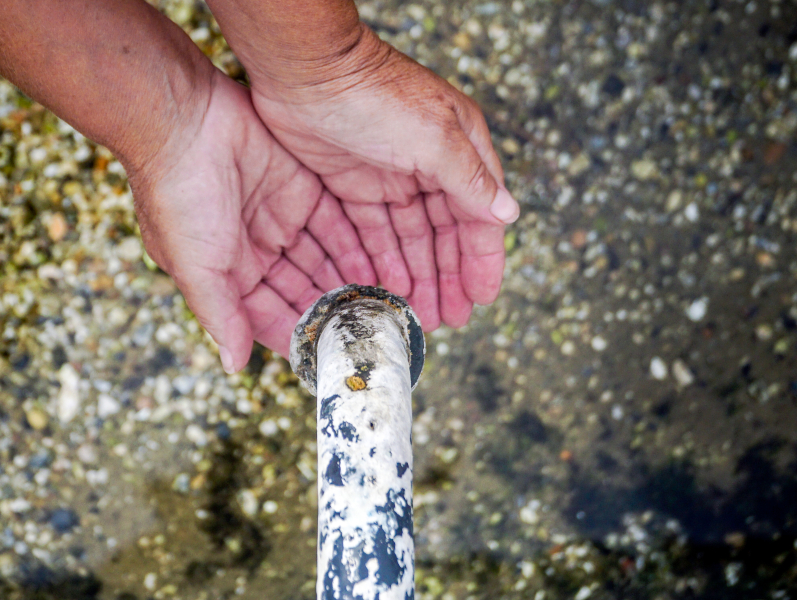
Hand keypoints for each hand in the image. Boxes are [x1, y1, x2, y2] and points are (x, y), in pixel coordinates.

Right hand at [128, 69, 375, 371]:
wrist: (184, 118)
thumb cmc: (178, 196)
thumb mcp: (197, 265)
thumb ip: (221, 316)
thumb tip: (233, 368)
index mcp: (227, 274)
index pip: (270, 317)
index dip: (299, 338)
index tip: (331, 360)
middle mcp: (257, 251)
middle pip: (304, 291)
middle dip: (333, 313)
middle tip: (370, 336)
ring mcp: (282, 219)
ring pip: (326, 261)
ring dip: (353, 284)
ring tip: (386, 309)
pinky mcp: (304, 188)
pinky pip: (339, 226)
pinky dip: (359, 247)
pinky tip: (384, 271)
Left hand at [248, 25, 519, 331]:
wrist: (306, 71)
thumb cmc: (374, 94)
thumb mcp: (432, 136)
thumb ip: (468, 179)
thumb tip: (508, 214)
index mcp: (458, 150)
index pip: (479, 216)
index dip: (481, 259)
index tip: (482, 298)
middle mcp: (429, 167)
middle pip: (443, 236)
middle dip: (447, 279)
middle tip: (447, 321)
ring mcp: (390, 179)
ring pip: (409, 241)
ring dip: (415, 278)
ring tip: (415, 316)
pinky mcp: (352, 188)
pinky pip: (373, 236)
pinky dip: (380, 263)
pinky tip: (384, 290)